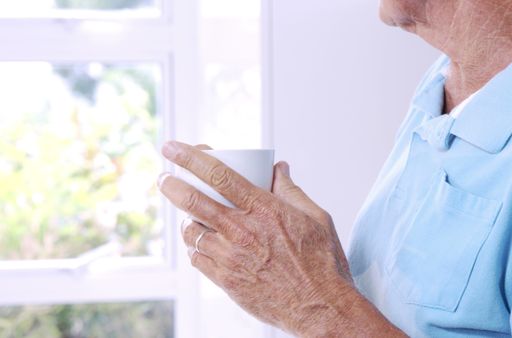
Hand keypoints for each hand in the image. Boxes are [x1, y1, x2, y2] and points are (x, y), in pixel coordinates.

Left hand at [157, 141, 356, 335]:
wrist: (319, 307)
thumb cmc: (321, 262)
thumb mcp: (315, 217)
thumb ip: (291, 190)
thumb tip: (278, 168)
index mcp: (264, 209)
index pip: (219, 175)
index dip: (191, 158)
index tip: (173, 148)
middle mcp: (242, 231)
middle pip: (194, 201)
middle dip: (172, 185)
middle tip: (164, 178)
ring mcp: (231, 257)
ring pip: (192, 231)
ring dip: (185, 219)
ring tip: (189, 215)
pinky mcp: (226, 281)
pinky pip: (198, 258)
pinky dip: (194, 246)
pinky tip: (200, 243)